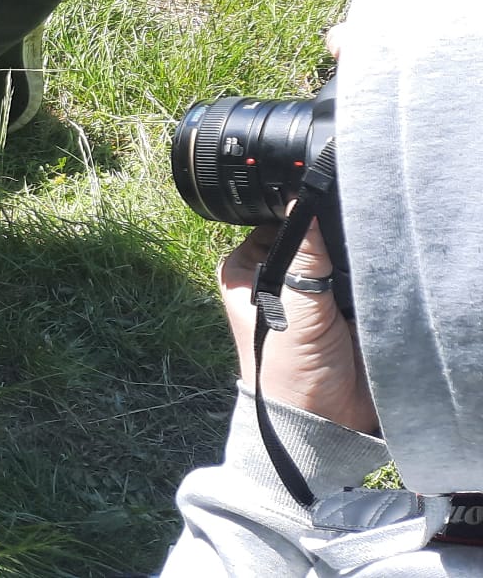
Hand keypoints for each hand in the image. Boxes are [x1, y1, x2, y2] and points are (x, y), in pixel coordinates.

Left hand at [219, 218, 377, 433]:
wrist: (322, 418)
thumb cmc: (285, 366)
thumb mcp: (289, 305)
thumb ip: (300, 257)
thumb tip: (303, 203)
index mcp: (247, 268)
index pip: (274, 222)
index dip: (297, 214)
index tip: (322, 205)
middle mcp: (276, 274)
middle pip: (308, 236)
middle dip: (328, 237)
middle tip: (346, 241)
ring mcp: (311, 289)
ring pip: (336, 254)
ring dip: (350, 257)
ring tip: (358, 264)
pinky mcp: (344, 304)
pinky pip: (358, 275)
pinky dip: (366, 274)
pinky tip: (373, 274)